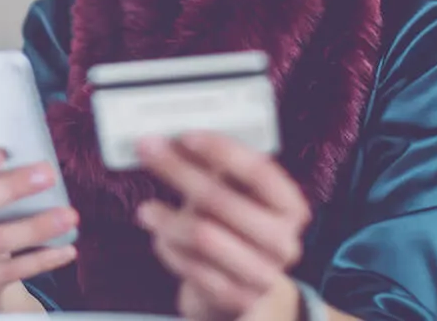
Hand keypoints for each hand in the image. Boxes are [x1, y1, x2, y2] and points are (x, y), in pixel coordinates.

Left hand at [136, 133, 311, 320]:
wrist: (243, 291)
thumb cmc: (234, 233)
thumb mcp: (234, 198)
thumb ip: (214, 170)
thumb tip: (174, 140)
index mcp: (290, 207)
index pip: (259, 171)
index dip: (221, 150)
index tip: (185, 135)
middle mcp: (284, 241)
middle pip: (222, 199)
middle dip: (178, 171)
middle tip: (148, 151)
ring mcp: (264, 274)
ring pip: (202, 235)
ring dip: (167, 218)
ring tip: (146, 210)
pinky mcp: (239, 300)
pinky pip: (192, 268)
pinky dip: (170, 250)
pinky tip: (160, 239)